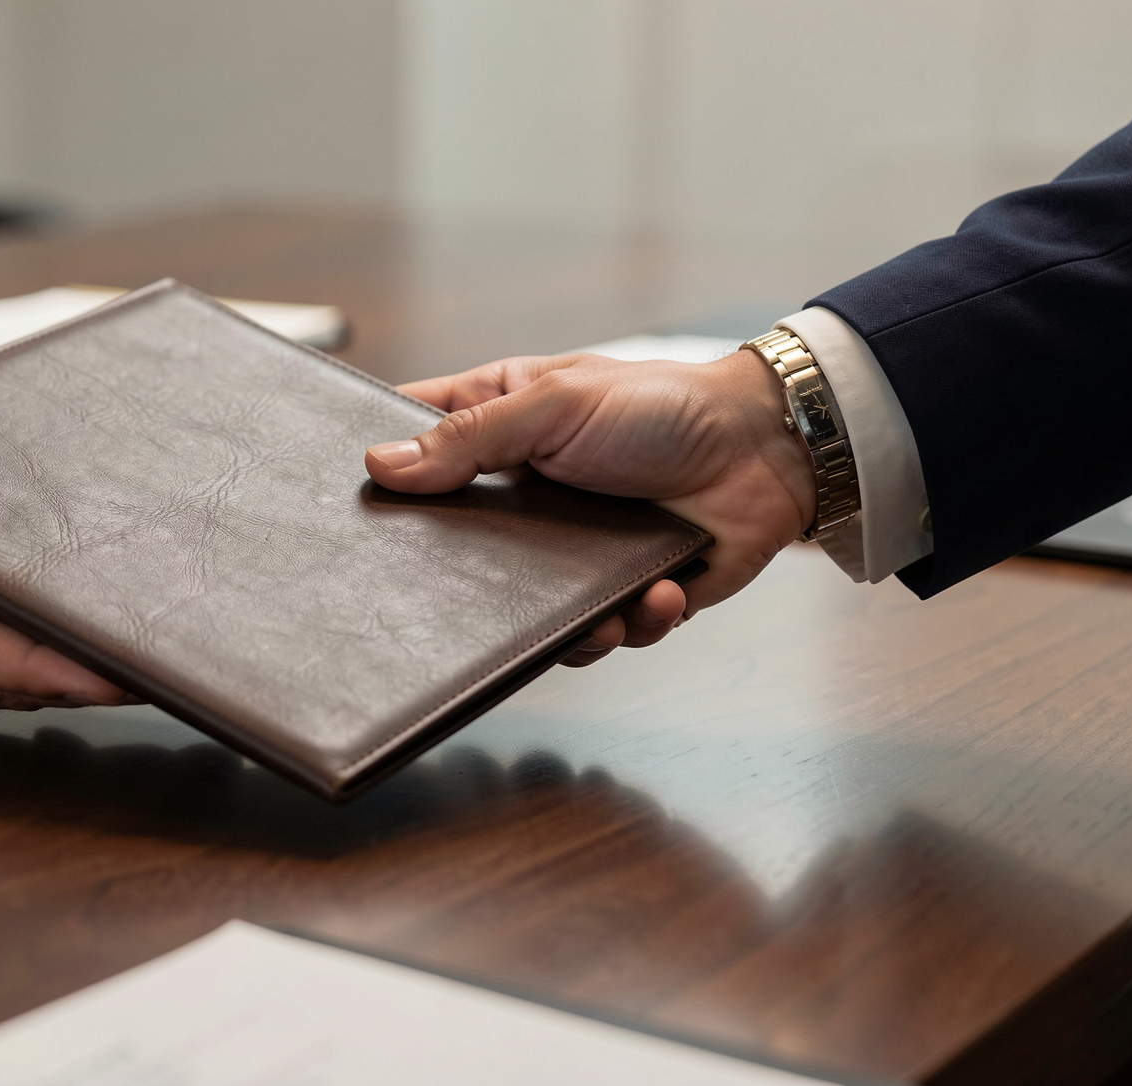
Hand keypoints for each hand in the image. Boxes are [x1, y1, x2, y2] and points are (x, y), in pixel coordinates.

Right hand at [0, 396, 135, 709]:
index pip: (6, 669)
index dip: (64, 674)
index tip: (121, 676)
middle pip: (41, 673)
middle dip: (103, 666)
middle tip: (174, 650)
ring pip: (48, 654)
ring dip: (99, 641)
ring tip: (166, 620)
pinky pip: (36, 619)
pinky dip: (75, 608)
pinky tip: (120, 586)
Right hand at [365, 350, 816, 660]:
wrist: (770, 450)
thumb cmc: (664, 405)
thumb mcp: (554, 405)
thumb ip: (469, 438)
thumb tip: (382, 465)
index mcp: (501, 432)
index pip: (420, 450)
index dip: (386, 477)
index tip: (361, 505)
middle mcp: (527, 498)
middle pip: (459, 553)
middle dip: (463, 586)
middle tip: (466, 599)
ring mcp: (572, 551)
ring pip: (526, 614)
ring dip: (563, 625)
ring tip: (597, 616)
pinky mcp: (623, 591)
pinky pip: (603, 634)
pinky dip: (632, 622)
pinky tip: (657, 595)